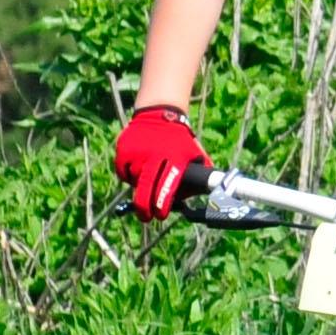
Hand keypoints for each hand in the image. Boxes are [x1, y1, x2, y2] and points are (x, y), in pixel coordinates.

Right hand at [112, 106, 208, 220]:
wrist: (158, 115)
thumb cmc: (180, 141)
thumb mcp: (194, 153)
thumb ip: (200, 172)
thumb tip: (212, 192)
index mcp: (175, 158)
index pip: (167, 186)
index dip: (162, 203)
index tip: (161, 216)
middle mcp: (154, 156)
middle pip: (145, 188)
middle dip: (145, 207)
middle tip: (146, 218)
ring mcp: (137, 153)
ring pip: (134, 181)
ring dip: (139, 187)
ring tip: (147, 180)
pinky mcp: (123, 150)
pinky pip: (123, 172)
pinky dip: (128, 175)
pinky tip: (137, 170)